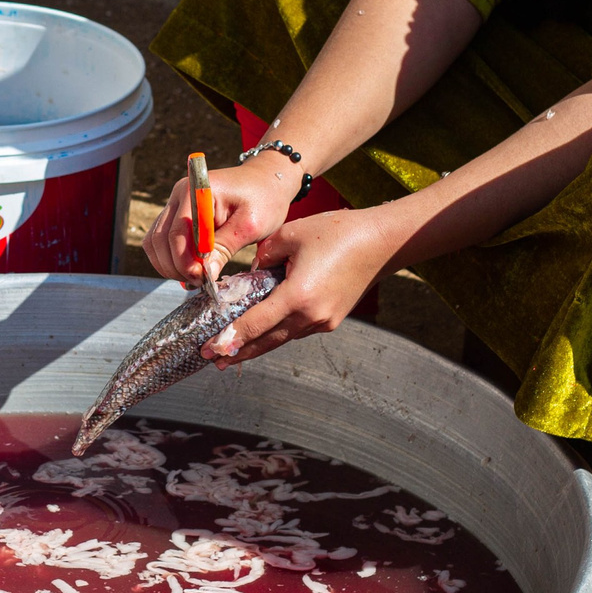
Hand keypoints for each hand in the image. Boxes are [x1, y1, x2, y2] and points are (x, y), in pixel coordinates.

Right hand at [141, 159, 299, 283]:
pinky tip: (190, 270)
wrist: (267, 181)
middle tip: (199, 282)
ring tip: (195, 278)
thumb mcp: (250, 225)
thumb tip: (205, 275)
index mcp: (196, 190)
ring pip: (155, 242)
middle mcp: (179, 195)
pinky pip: (161, 241)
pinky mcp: (177, 215)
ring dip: (169, 265)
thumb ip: (225, 248)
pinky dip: (171, 259)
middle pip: (160, 238)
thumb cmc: (264, 198)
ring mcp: (175, 204)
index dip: (184, 260)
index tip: (201, 278)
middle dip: (175, 266)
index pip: (177, 232)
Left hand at [203, 207, 395, 365]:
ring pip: (282, 337)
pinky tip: (263, 332)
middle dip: (238, 351)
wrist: (380, 242)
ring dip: (258, 344)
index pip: (255, 323)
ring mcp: (323, 321)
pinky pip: (297, 329)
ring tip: (233, 352)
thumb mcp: (289, 235)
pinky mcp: (331, 319)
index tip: (211, 350)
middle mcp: (311, 316)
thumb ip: (263, 258)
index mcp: (297, 296)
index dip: (230, 339)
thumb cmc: (336, 232)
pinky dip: (278, 332)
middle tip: (214, 360)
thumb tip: (252, 274)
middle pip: (267, 340)